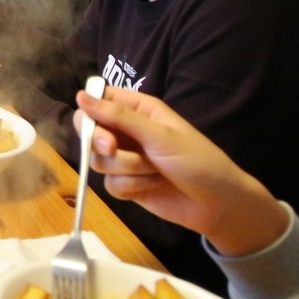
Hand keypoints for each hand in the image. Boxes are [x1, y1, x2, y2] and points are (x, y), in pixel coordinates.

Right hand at [74, 85, 289, 256]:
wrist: (217, 204)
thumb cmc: (196, 160)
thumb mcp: (160, 135)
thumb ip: (119, 117)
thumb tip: (80, 95)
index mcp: (138, 110)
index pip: (99, 100)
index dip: (90, 112)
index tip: (94, 124)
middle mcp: (128, 132)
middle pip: (90, 131)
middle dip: (100, 143)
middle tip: (113, 149)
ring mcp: (126, 160)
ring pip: (99, 161)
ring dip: (126, 168)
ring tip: (153, 171)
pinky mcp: (126, 185)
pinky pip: (109, 184)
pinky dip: (129, 186)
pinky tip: (152, 186)